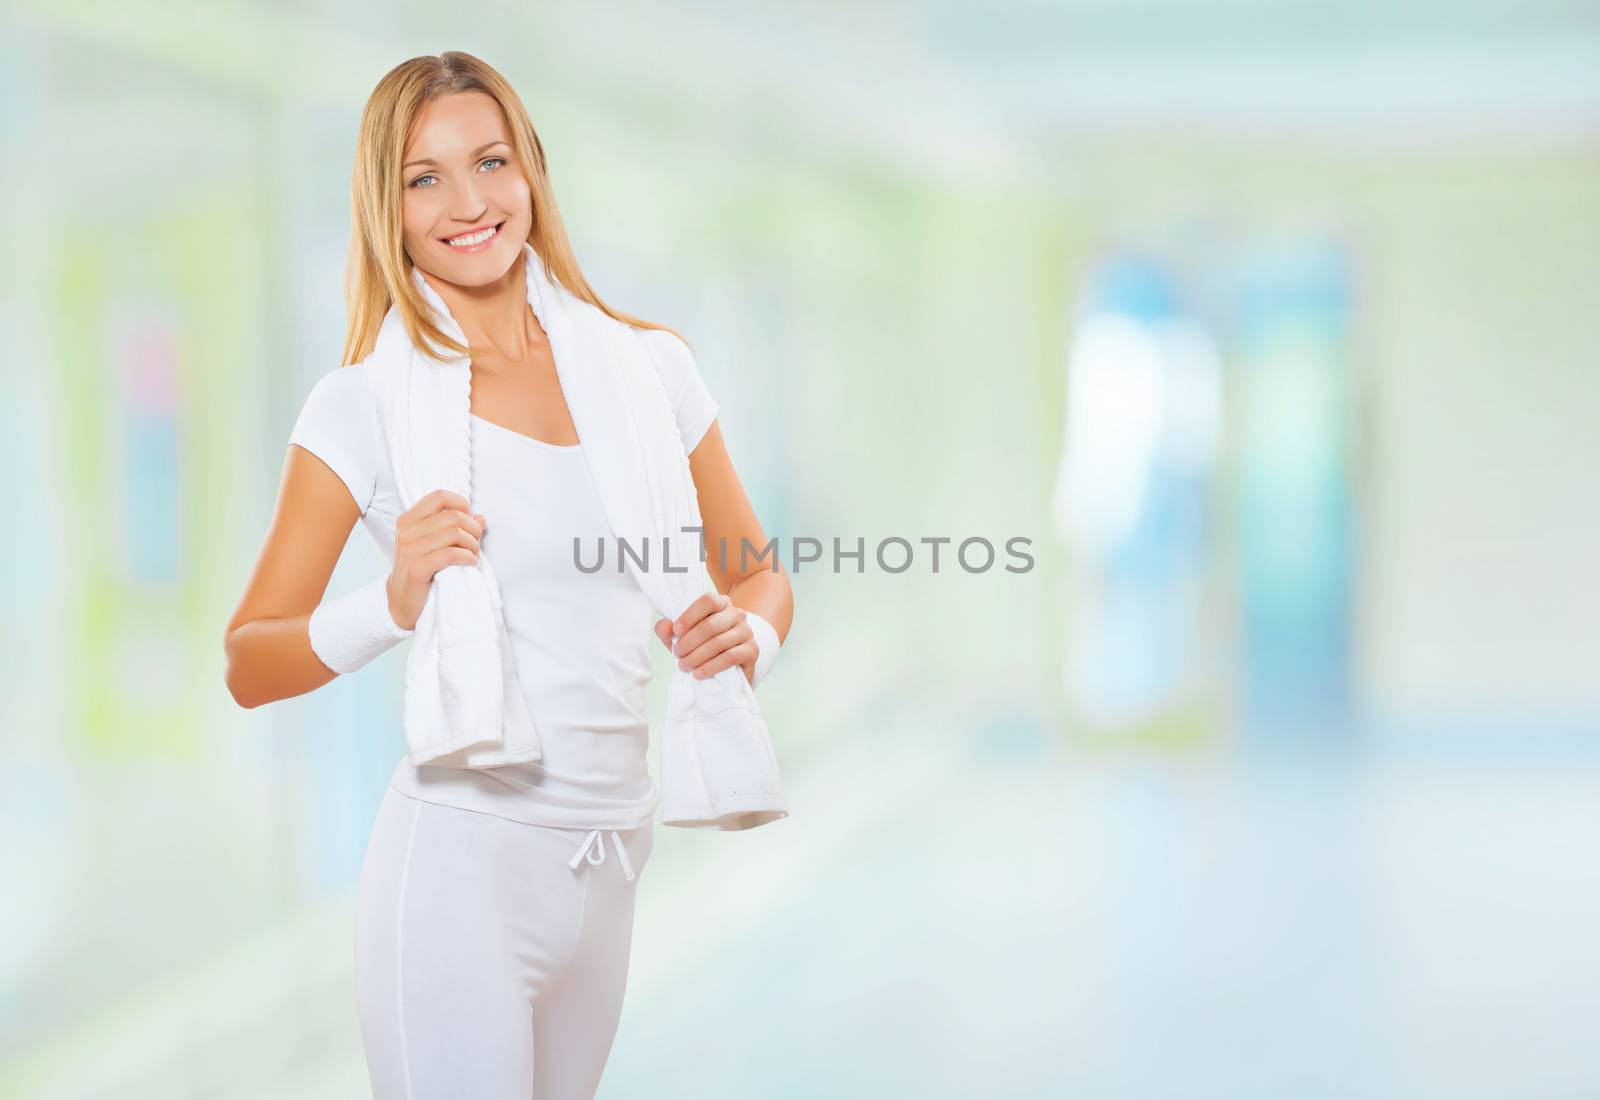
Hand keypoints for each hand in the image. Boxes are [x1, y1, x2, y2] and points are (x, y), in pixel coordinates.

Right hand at [387, 489, 486, 630]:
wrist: (402, 600)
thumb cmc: (422, 569)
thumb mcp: (435, 544)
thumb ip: (455, 527)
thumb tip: (481, 518)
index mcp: (408, 519)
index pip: (440, 497)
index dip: (461, 504)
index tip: (469, 520)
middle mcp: (406, 531)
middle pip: (452, 516)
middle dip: (473, 528)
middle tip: (476, 542)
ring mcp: (409, 549)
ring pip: (454, 533)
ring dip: (472, 544)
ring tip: (473, 554)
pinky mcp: (417, 568)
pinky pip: (451, 554)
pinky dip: (468, 557)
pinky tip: (470, 562)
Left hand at [653, 592, 756, 685]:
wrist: (730, 665)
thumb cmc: (703, 646)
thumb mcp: (683, 637)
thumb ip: (668, 630)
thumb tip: (664, 626)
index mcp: (721, 603)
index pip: (708, 601)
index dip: (690, 615)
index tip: (675, 631)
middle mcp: (737, 614)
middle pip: (711, 625)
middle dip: (689, 642)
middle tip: (677, 654)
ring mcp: (746, 632)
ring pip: (719, 642)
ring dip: (697, 656)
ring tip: (683, 666)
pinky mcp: (752, 651)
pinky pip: (730, 657)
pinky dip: (711, 666)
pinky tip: (698, 674)